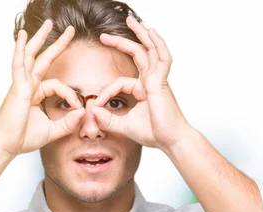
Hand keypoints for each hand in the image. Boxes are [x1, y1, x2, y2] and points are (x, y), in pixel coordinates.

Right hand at [0, 20, 85, 155]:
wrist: (7, 145)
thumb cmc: (23, 138)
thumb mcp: (52, 130)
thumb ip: (68, 122)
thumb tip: (82, 112)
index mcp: (35, 93)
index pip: (57, 84)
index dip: (70, 94)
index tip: (78, 108)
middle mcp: (28, 85)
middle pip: (43, 58)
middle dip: (56, 44)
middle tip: (69, 29)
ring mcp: (21, 84)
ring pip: (31, 56)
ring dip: (40, 39)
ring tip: (49, 24)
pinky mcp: (17, 88)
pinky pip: (19, 64)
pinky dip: (20, 49)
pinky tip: (23, 36)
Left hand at [90, 16, 190, 149]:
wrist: (171, 140)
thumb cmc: (153, 133)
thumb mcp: (123, 126)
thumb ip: (107, 119)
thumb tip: (91, 109)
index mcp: (142, 89)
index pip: (120, 82)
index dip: (106, 92)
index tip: (96, 105)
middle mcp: (150, 81)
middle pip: (138, 54)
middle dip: (121, 42)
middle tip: (104, 35)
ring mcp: (158, 80)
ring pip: (150, 50)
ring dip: (140, 34)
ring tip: (131, 20)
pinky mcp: (162, 82)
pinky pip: (163, 59)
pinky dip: (159, 44)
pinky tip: (152, 32)